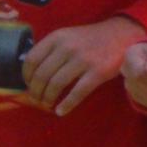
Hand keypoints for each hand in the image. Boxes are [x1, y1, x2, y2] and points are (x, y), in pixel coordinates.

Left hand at [21, 15, 141, 116]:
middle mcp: (67, 47)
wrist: (119, 35)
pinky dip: (66, 105)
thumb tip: (31, 73)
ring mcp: (83, 59)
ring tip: (46, 105)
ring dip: (47, 99)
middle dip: (35, 92)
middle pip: (42, 75)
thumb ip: (51, 49)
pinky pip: (77, 93)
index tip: (28, 85)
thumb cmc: (89, 39)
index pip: (32, 59)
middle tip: (36, 99)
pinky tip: (60, 111)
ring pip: (56, 85)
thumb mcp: (67, 36)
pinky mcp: (97, 72)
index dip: (26, 76)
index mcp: (56, 37)